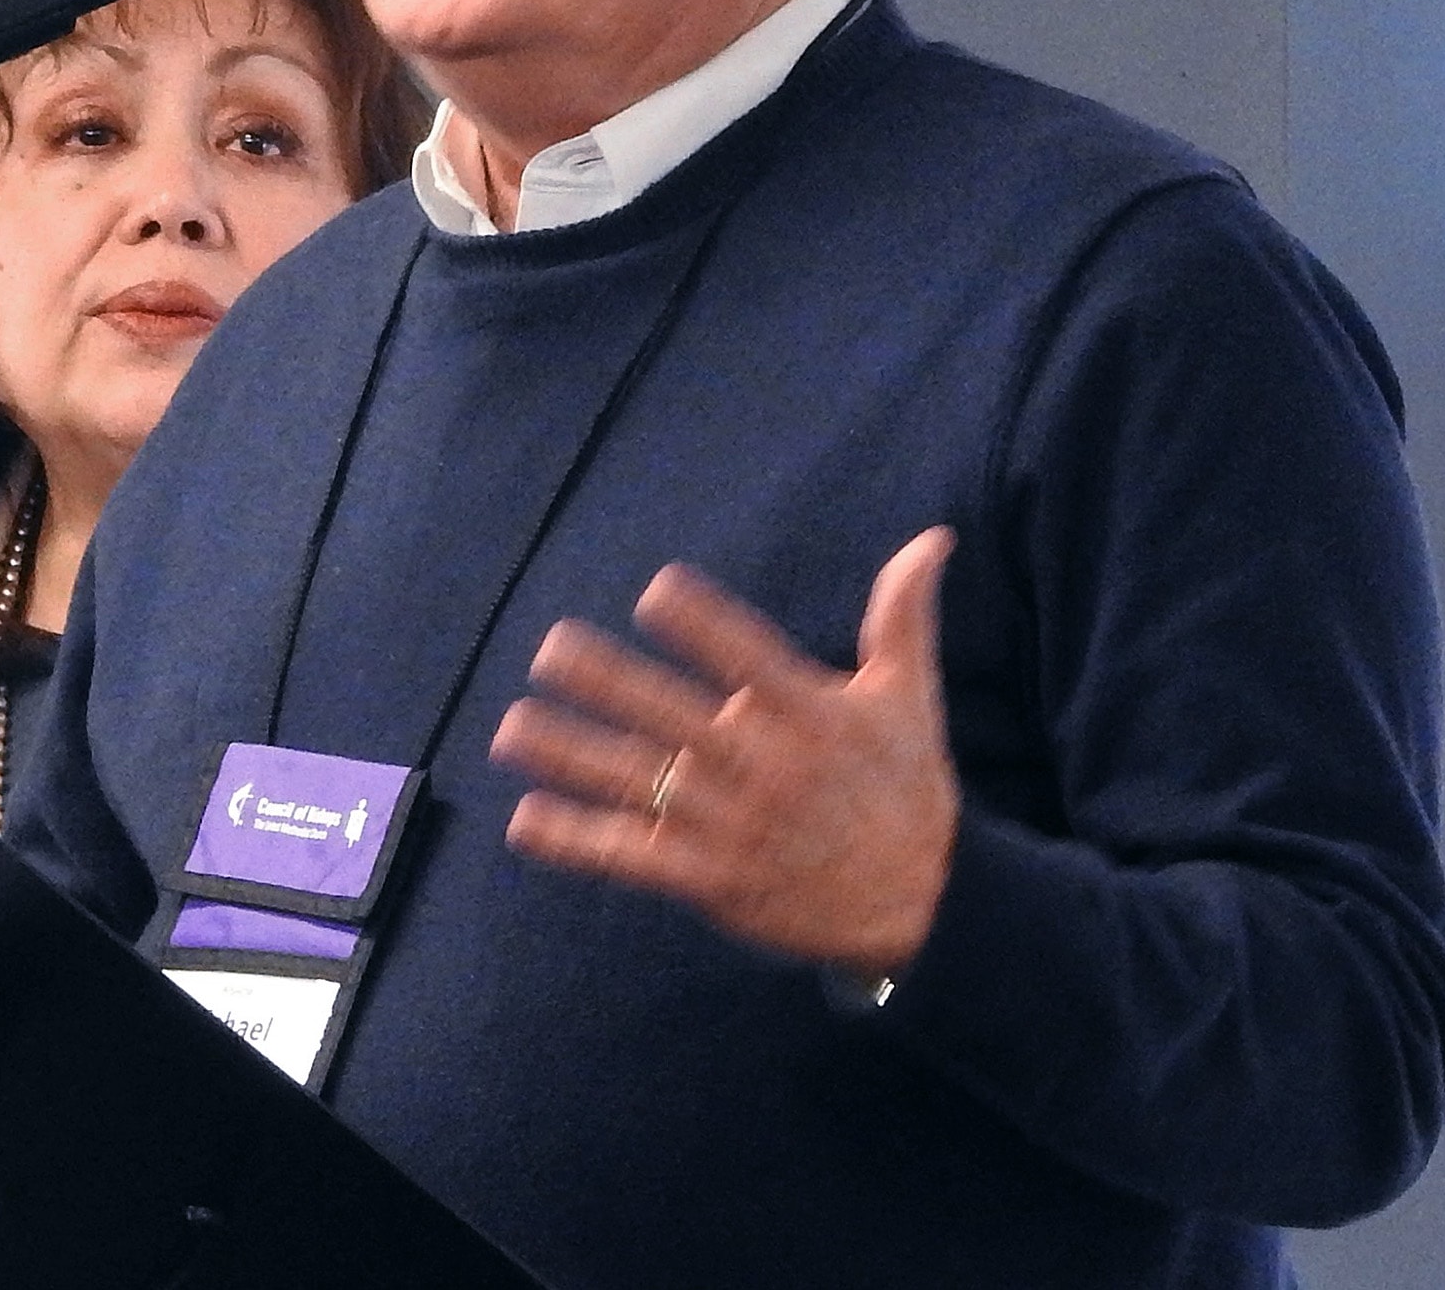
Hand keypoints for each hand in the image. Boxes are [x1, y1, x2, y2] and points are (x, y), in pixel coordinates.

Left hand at [489, 528, 958, 980]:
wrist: (927, 906)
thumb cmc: (908, 789)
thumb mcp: (910, 698)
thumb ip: (902, 616)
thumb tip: (932, 537)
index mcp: (810, 716)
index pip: (750, 660)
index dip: (705, 628)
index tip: (656, 594)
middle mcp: (764, 768)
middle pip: (676, 718)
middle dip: (611, 685)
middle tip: (550, 650)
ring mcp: (732, 827)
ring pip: (640, 784)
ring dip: (573, 757)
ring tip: (512, 729)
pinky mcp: (711, 878)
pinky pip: (633, 856)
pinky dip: (579, 840)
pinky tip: (527, 819)